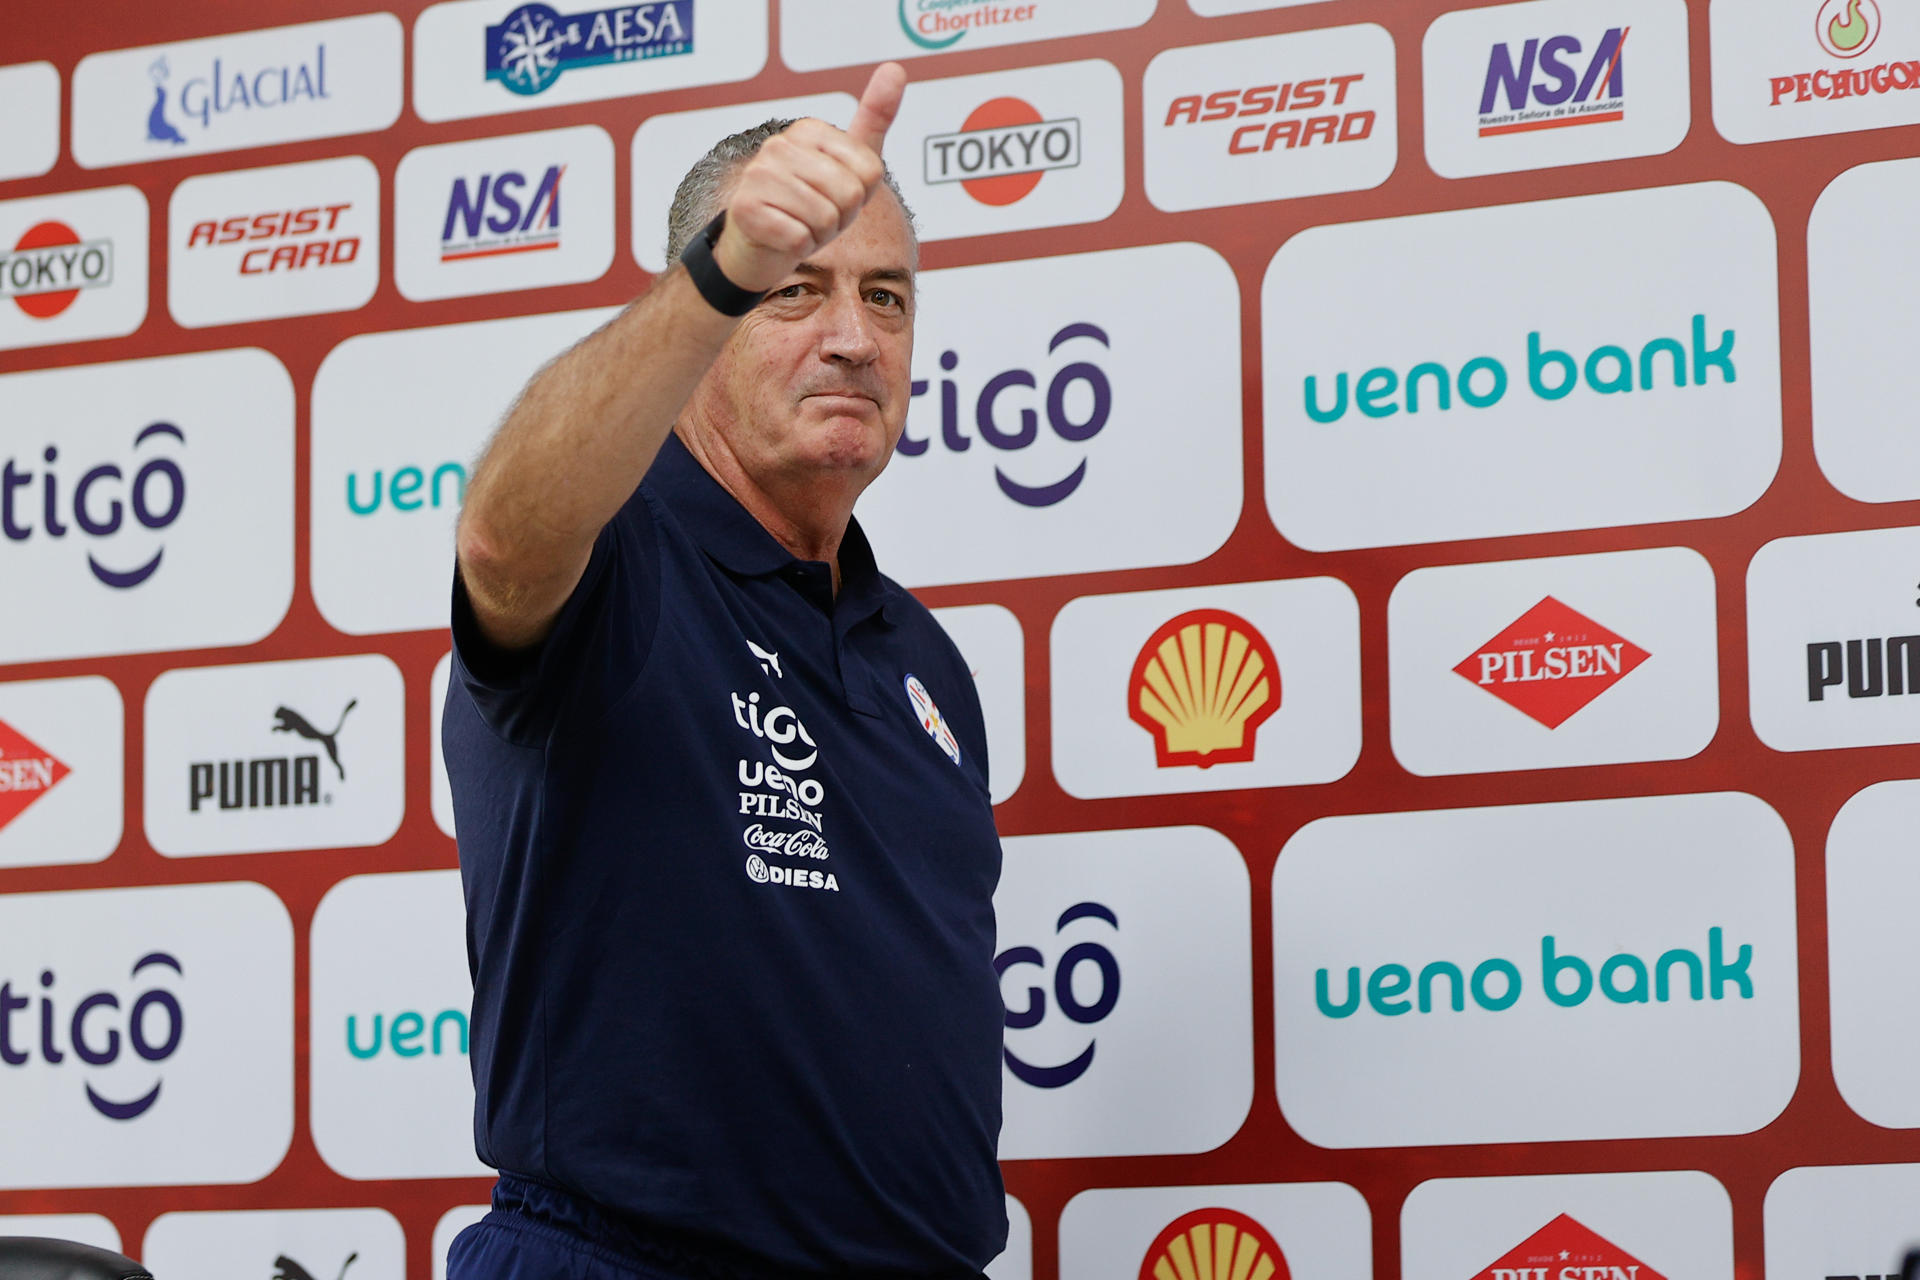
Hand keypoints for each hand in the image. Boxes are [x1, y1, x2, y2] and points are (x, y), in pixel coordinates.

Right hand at [712, 61, 906, 292]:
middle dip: (840, 217)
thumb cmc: (808, 203)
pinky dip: (797, 248)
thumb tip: (896, 69)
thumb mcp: (849, 163)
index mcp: (809, 129)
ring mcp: (758, 175)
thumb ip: (873, 119)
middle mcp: (780, 145)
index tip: (834, 195)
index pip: (870, 171)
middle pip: (850, 195)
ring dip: (819, 234)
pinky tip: (781, 238)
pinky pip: (799, 240)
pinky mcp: (745, 210)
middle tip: (816, 215)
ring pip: (826, 219)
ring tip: (798, 224)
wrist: (758, 243)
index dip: (860, 195)